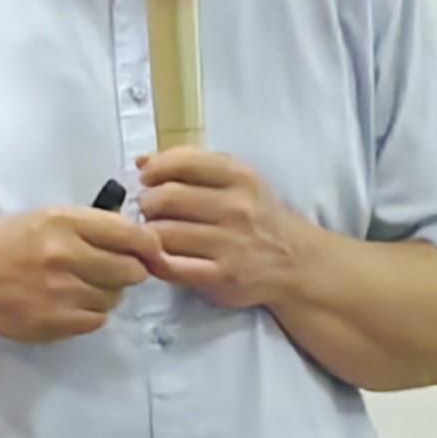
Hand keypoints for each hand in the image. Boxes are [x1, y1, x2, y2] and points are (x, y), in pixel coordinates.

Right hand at [0, 206, 162, 342]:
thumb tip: (138, 239)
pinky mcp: (55, 321)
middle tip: (114, 272)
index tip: (153, 253)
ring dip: (108, 295)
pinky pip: (96, 320)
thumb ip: (91, 226)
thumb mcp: (48, 218)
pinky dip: (90, 314)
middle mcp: (66, 255)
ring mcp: (61, 291)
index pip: (131, 234)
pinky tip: (70, 304)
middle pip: (131, 270)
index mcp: (66, 222)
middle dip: (130, 272)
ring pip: (115, 298)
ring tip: (82, 287)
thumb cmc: (8, 243)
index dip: (150, 246)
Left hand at [134, 149, 305, 309]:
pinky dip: (154, 261)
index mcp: (241, 177)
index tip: (147, 179)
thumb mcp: (237, 180)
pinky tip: (157, 256)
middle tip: (149, 211)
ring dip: (149, 234)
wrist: (295, 260)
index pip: (182, 163)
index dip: (154, 170)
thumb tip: (142, 161)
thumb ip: (192, 165)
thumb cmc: (257, 216)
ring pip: (163, 233)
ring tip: (156, 234)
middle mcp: (238, 207)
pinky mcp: (222, 277)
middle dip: (147, 204)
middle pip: (165, 199)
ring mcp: (231, 244)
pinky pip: (170, 266)